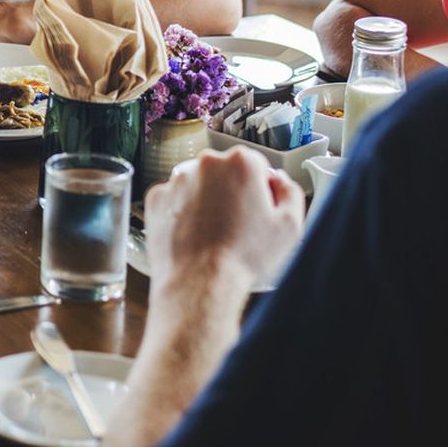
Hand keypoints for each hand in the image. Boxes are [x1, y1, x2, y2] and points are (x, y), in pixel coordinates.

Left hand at [144, 148, 303, 291]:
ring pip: (198, 184)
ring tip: (215, 233)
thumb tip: (278, 180)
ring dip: (206, 200)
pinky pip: (175, 199)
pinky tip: (195, 234)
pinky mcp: (157, 197)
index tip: (258, 208)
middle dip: (232, 192)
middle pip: (224, 171)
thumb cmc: (242, 257)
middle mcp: (205, 164)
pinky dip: (183, 212)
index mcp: (240, 163)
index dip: (260, 189)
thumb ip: (289, 191)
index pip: (256, 165)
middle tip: (238, 224)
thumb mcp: (290, 225)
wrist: (200, 283)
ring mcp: (176, 180)